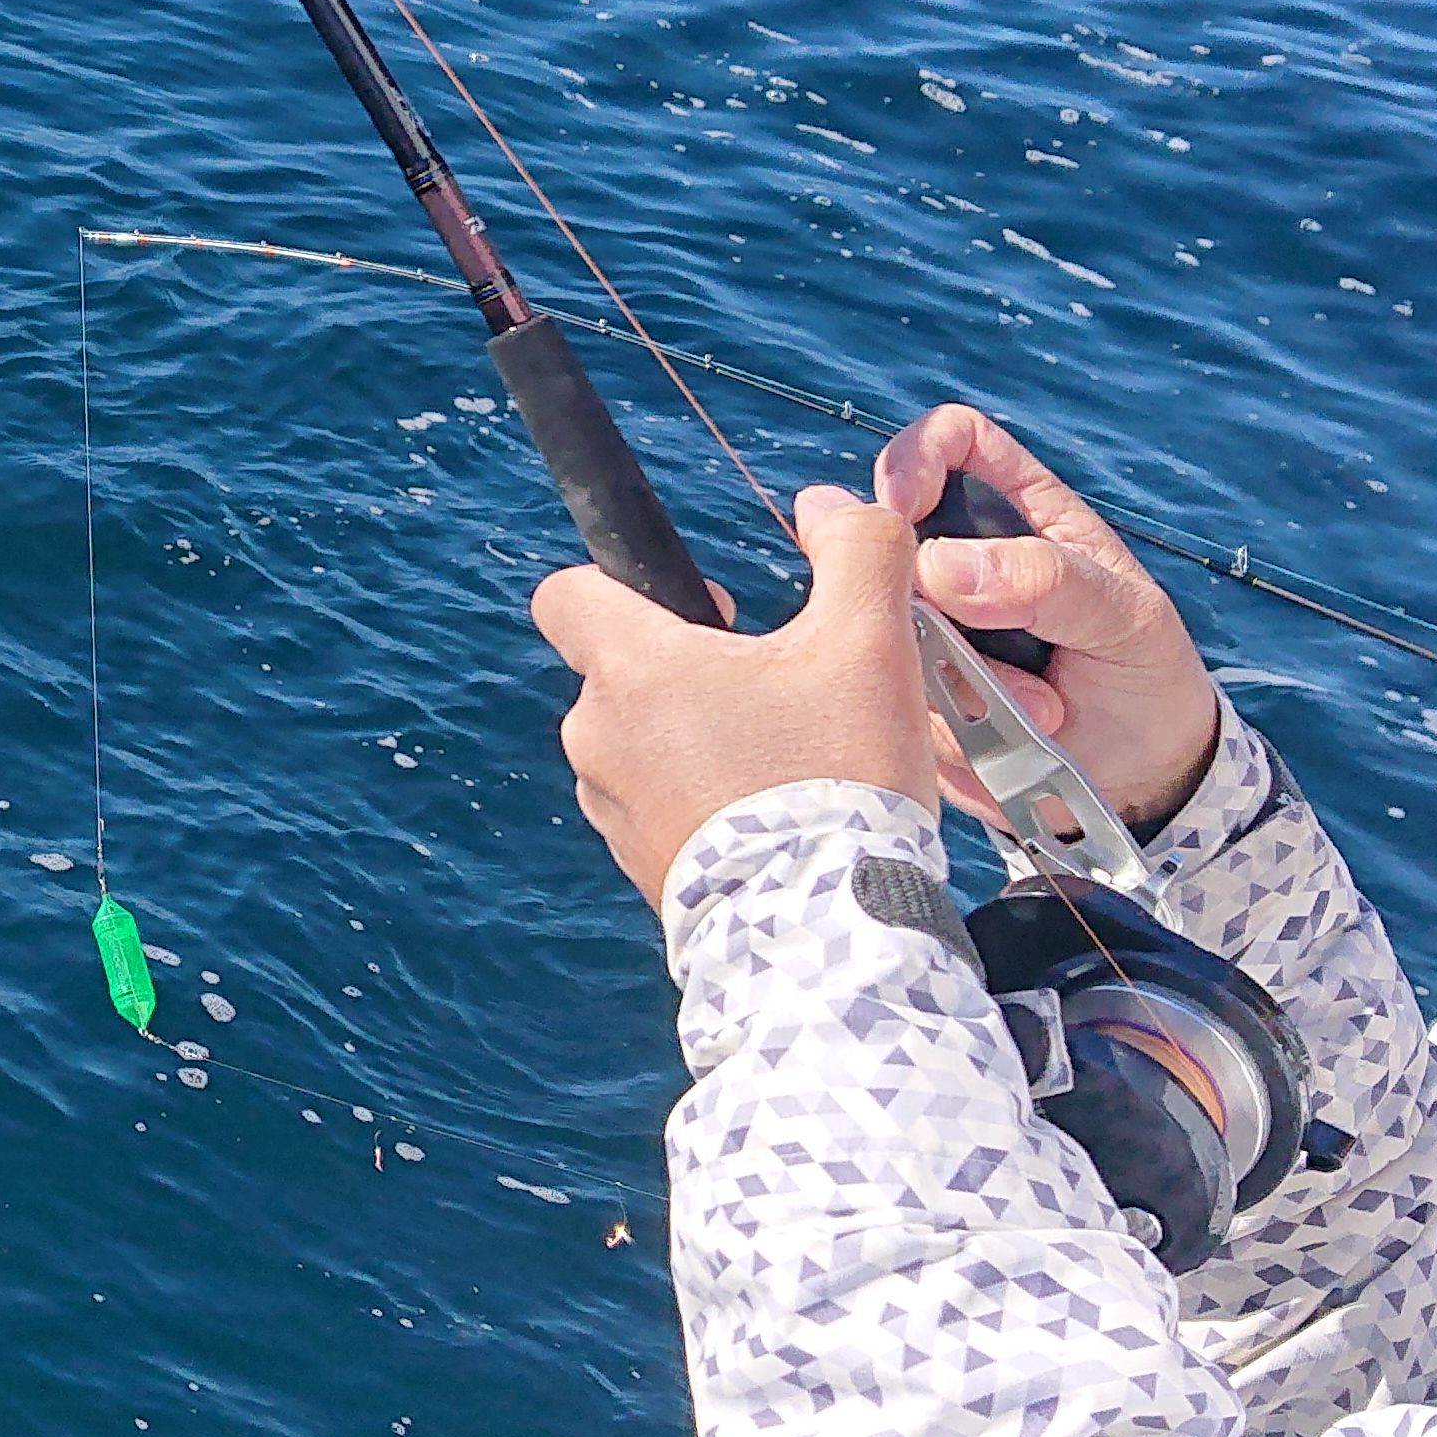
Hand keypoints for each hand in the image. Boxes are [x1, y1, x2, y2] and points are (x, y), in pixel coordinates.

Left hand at [533, 486, 941, 906]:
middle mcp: (596, 735)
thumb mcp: (870, 640)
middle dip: (691, 668)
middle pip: (620, 669)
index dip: (623, 579)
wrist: (825, 929)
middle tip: (775, 691)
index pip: (567, 592)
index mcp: (630, 669)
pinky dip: (700, 799)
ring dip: (697, 737)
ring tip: (782, 762)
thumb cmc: (838, 776)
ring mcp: (608, 805)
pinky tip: (770, 815)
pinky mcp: (633, 863)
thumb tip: (834, 507)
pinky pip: (655, 804)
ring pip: (640, 740)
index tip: (704, 606)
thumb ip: (857, 549)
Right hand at [876, 405, 1224, 835]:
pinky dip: (947, 725)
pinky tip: (1002, 739)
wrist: (1143, 785)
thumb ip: (1046, 581)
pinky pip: (891, 696)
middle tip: (951, 638)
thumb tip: (937, 566)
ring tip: (1032, 709)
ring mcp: (931, 632)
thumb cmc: (1146, 679)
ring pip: (881, 624)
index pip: (952, 442)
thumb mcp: (1126, 619)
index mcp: (1022, 514)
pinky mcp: (914, 696)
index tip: (899, 506)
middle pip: (887, 534)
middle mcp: (962, 566)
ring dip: (950, 675)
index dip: (915, 457)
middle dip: (905, 587)